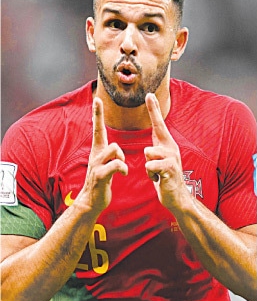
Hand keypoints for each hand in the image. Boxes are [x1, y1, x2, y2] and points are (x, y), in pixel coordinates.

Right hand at [80, 97, 127, 213]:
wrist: (91, 201)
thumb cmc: (102, 182)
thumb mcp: (105, 165)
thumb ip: (110, 155)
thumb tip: (115, 148)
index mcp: (98, 151)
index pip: (97, 128)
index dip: (97, 114)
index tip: (97, 99)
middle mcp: (95, 155)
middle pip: (108, 140)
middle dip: (118, 150)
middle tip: (120, 163)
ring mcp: (96, 165)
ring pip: (113, 150)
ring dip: (120, 159)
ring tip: (121, 170)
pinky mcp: (100, 176)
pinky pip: (115, 165)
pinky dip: (122, 168)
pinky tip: (122, 174)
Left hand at [144, 93, 185, 210]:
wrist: (176, 198)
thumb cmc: (165, 179)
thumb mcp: (158, 163)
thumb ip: (154, 153)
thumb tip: (147, 149)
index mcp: (167, 145)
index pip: (159, 123)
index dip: (154, 109)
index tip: (149, 94)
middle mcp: (171, 147)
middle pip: (157, 131)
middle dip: (151, 129)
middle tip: (152, 124)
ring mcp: (172, 157)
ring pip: (148, 152)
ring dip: (148, 167)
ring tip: (156, 174)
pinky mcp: (170, 168)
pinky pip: (150, 165)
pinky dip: (150, 175)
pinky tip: (158, 180)